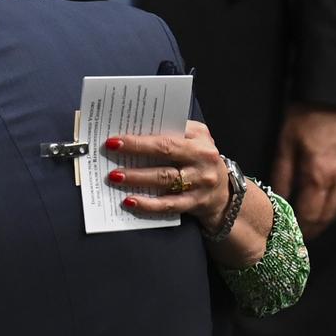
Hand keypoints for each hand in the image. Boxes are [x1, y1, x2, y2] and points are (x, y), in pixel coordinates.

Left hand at [104, 120, 230, 230]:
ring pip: (164, 179)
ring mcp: (199, 182)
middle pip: (165, 152)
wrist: (224, 194)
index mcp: (199, 139)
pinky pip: (168, 204)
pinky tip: (130, 201)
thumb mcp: (196, 140)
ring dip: (137, 177)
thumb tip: (136, 131)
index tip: (116, 138)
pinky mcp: (194, 203)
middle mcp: (201, 159)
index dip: (141, 137)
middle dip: (136, 150)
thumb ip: (174, 132)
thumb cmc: (200, 160)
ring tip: (115, 176)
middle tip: (111, 150)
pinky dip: (148, 204)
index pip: (168, 135)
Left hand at [271, 103, 335, 238]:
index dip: (301, 227)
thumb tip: (278, 197)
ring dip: (328, 220)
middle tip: (302, 236)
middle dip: (315, 228)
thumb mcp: (286, 143)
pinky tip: (330, 208)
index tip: (291, 232)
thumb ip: (282, 174)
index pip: (310, 213)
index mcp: (318, 175)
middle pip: (327, 214)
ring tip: (315, 227)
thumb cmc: (306, 116)